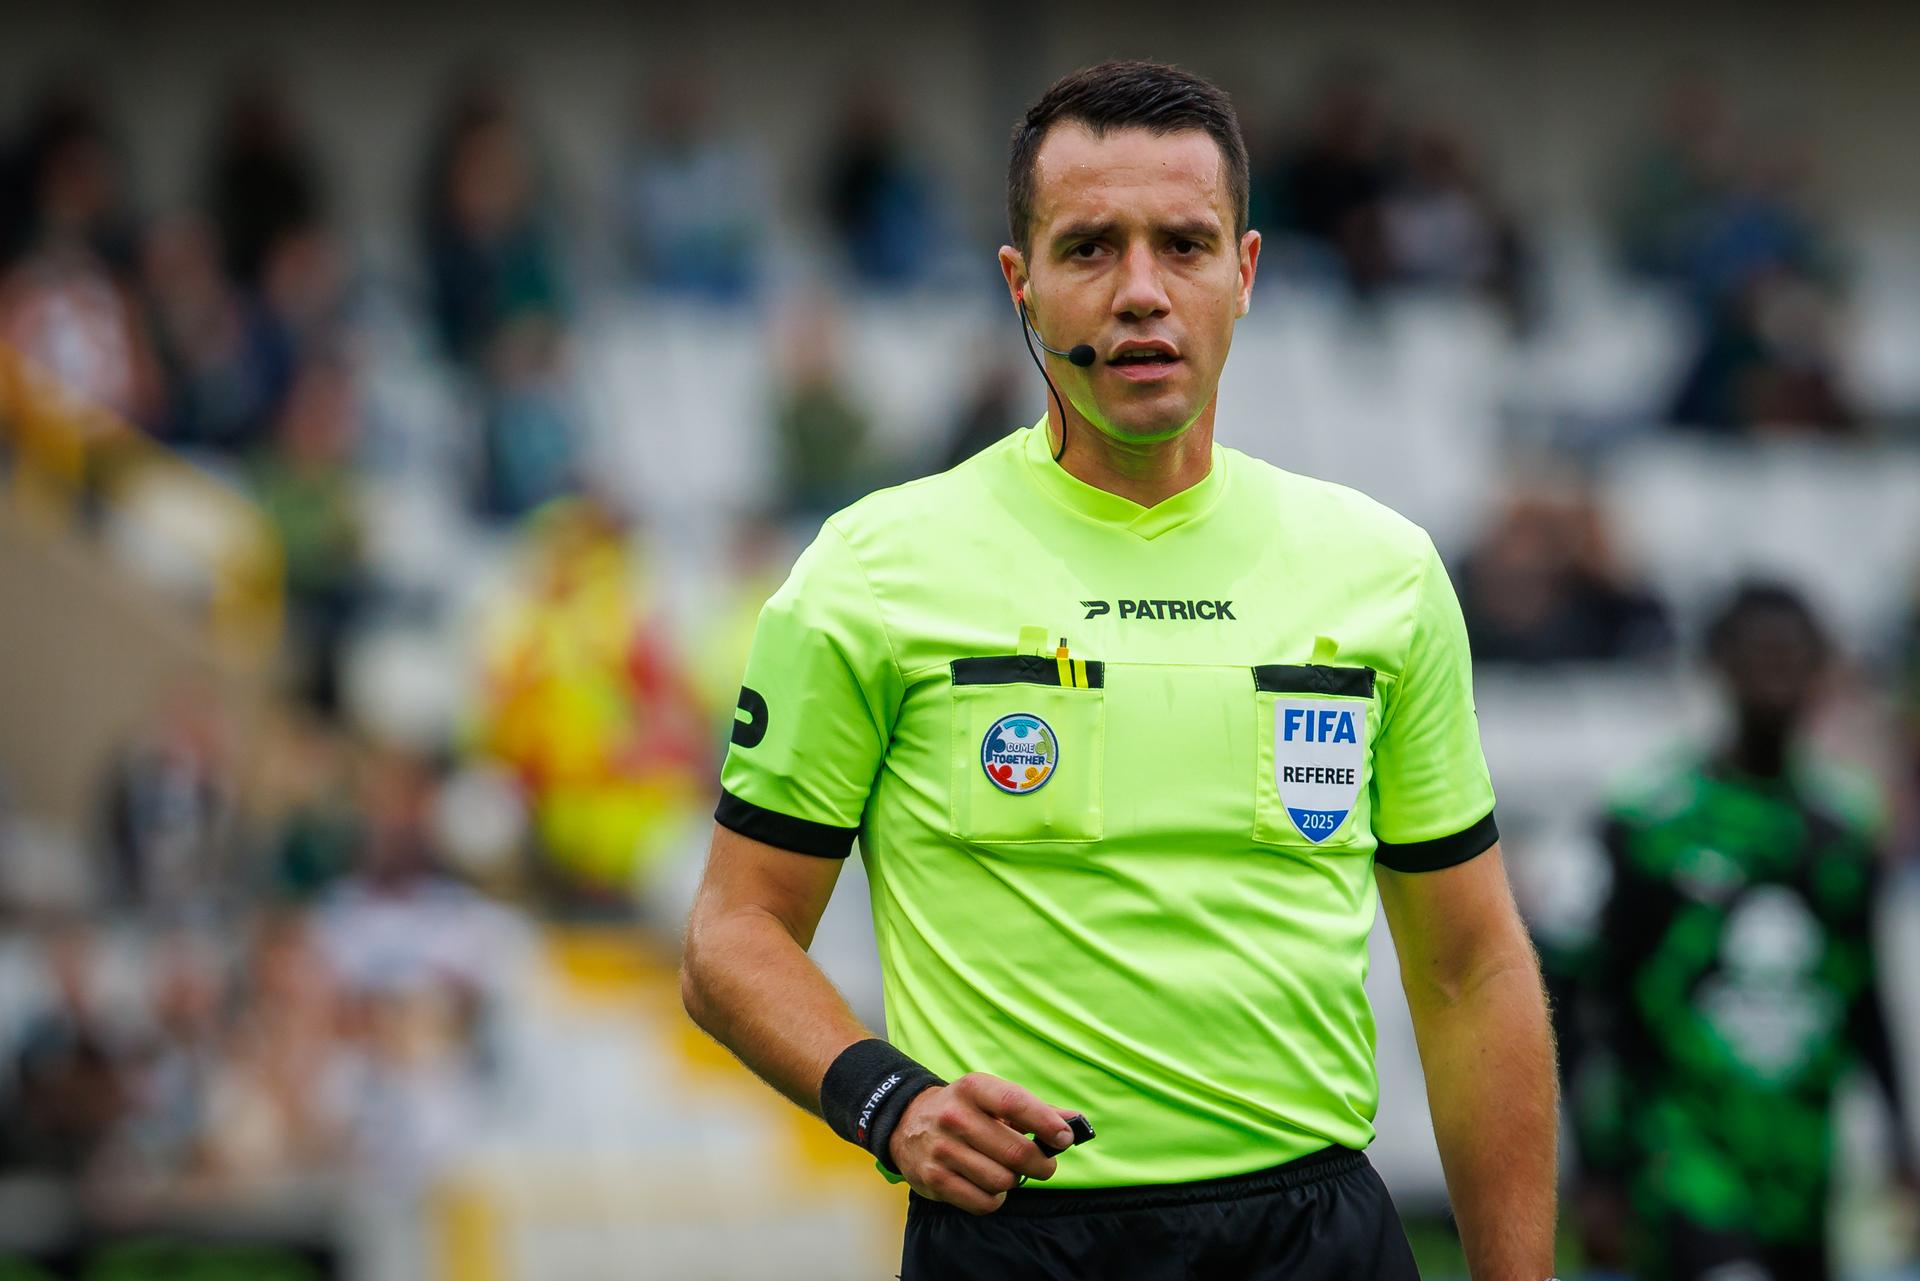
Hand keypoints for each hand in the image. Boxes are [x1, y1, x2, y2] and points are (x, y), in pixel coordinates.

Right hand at [887, 1072, 1078, 1214]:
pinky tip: (990, 1185)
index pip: (1016, 1103)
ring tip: (1008, 1171)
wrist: (906, 1123)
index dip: (1046, 1122)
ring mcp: (942, 1150)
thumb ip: (1034, 1110)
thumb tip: (1074, 1121)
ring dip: (1014, 1181)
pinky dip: (995, 1199)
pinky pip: (984, 1202)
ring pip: (1003, 1180)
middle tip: (1044, 1164)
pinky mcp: (934, 1180)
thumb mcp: (992, 1098)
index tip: (1065, 1137)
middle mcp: (954, 1117)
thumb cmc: (964, 1111)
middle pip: (1016, 1152)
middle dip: (1041, 1164)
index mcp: (973, 1089)